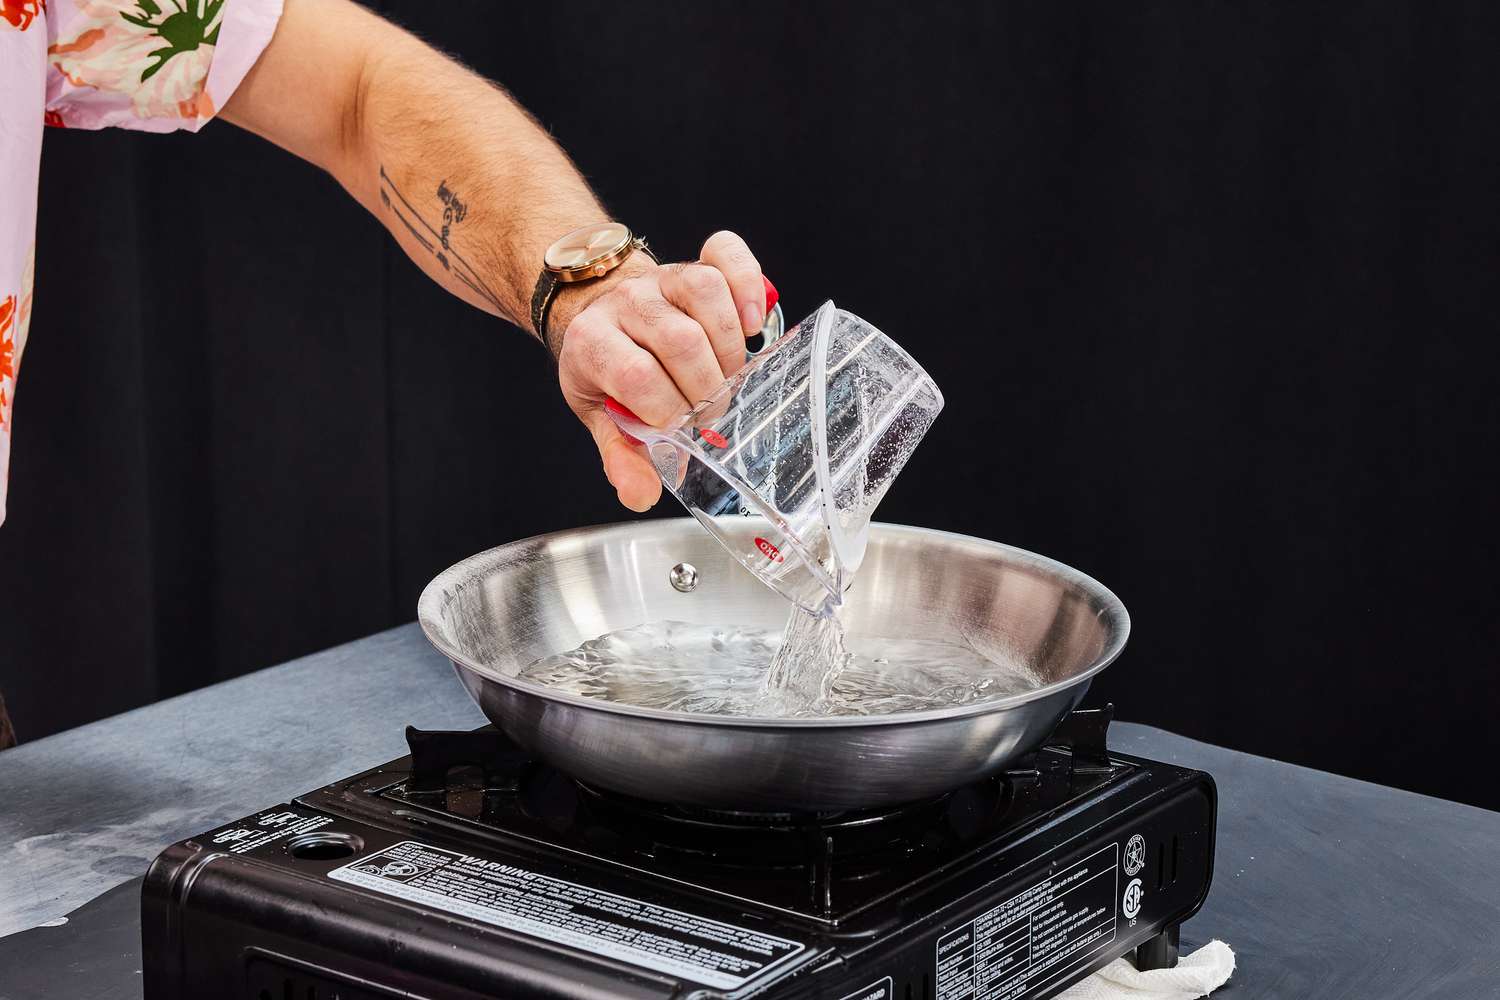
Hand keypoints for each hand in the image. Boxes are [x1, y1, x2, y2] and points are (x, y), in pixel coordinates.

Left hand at [551, 231, 765, 511]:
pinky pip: (725, 255)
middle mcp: (626, 303)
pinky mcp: (692, 263)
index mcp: (592, 342)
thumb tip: (641, 494)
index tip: (678, 429)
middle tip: (707, 410)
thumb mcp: (600, 414)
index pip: (636, 375)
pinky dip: (747, 284)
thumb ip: (621, 453)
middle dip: (706, 387)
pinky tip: (753, 321)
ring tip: (728, 376)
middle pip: (680, 340)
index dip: (667, 410)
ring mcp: (661, 278)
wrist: (596, 309)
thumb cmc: (604, 367)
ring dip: (729, 348)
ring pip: (705, 294)